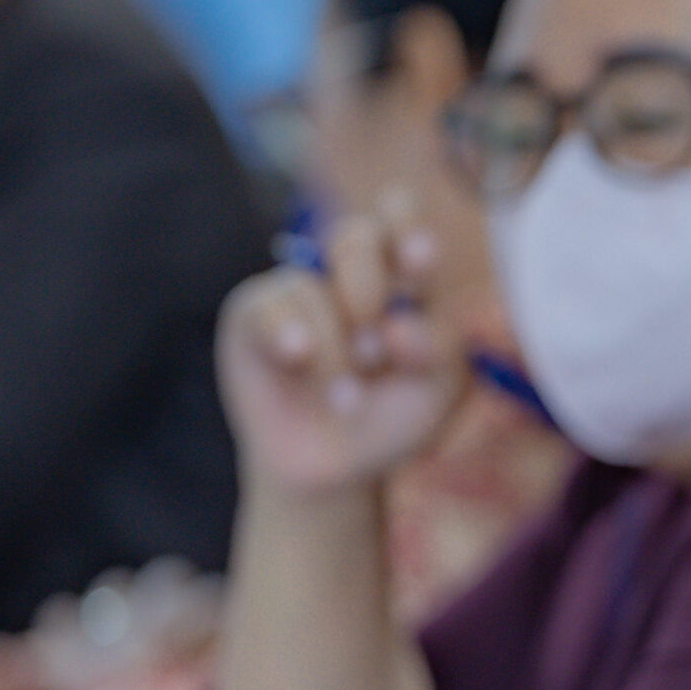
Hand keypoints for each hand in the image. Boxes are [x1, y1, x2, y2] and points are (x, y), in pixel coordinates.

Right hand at [216, 209, 463, 493]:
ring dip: (337, 351)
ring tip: (349, 399)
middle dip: (369, 284)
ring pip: (312, 286)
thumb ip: (438, 344)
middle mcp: (349, 274)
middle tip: (377, 345)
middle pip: (355, 237)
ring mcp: (298, 290)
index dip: (407, 229)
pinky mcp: (252, 316)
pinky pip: (268, 307)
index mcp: (402, 277)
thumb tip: (397, 328)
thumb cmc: (392, 414)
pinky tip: (300, 358)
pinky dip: (290, 335)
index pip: (401, 223)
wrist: (338, 467)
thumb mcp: (438, 383)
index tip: (421, 258)